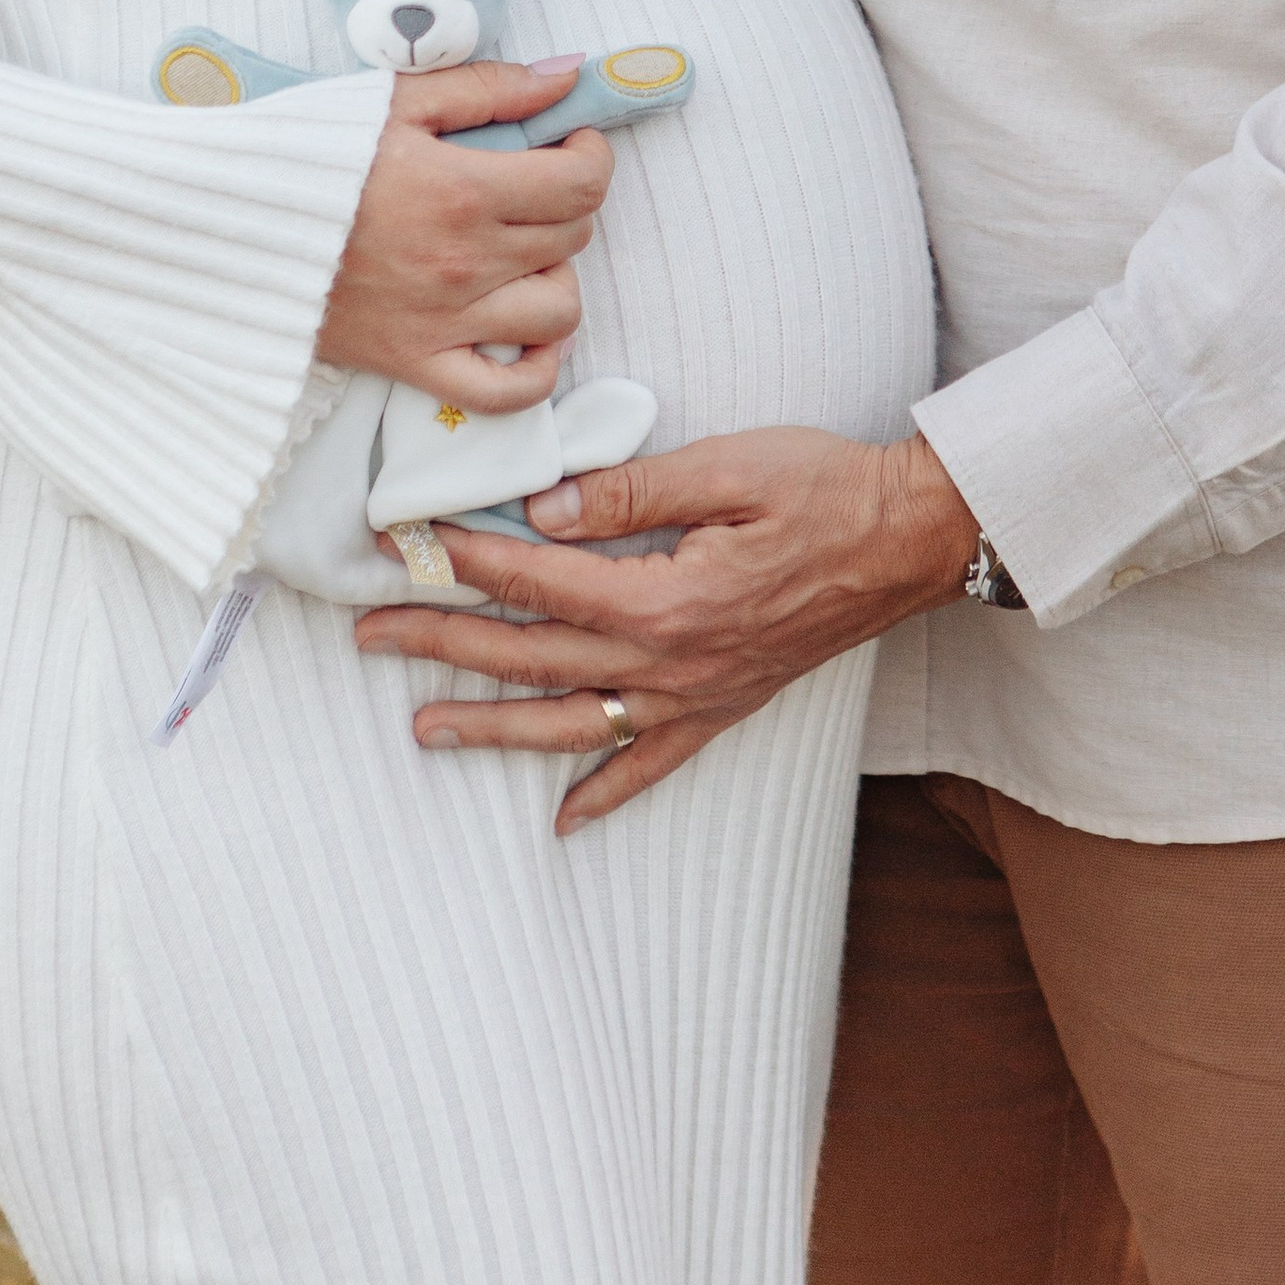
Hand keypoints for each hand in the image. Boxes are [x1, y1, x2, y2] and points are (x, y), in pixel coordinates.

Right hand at [319, 58, 608, 414]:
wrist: (220, 227)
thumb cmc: (303, 156)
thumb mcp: (394, 100)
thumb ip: (488, 87)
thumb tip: (567, 75)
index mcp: (463, 190)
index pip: (583, 183)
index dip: (591, 155)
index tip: (567, 144)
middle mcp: (464, 262)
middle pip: (573, 238)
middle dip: (565, 203)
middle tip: (527, 184)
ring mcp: (444, 322)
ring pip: (560, 312)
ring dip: (555, 275)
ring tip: (519, 251)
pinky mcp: (415, 364)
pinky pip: (510, 392)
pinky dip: (535, 366)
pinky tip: (520, 328)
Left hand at [355, 427, 981, 829]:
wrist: (911, 537)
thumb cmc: (825, 487)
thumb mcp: (728, 466)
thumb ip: (630, 493)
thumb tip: (544, 510)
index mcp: (667, 597)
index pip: (539, 577)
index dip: (467, 557)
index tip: (408, 540)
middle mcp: (673, 661)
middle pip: (535, 656)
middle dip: (445, 642)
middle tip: (373, 631)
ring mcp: (698, 694)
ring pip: (574, 723)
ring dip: (494, 727)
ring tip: (423, 728)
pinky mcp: (726, 706)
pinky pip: (654, 763)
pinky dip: (606, 793)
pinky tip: (563, 818)